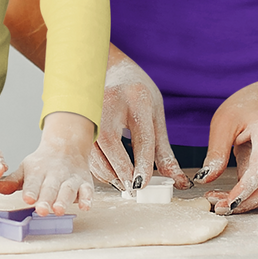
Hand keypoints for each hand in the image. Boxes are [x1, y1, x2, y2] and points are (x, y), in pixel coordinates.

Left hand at [0, 111, 95, 213]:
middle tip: (42, 210)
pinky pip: (88, 190)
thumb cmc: (42, 164)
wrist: (66, 146)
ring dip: (64, 200)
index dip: (31, 190)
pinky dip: (87, 198)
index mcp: (38, 171)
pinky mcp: (85, 183)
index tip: (28, 199)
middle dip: (47, 199)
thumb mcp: (25, 169)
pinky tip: (85, 206)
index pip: (33, 182)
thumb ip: (11, 181)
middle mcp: (55, 174)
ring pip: (68, 189)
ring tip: (59, 210)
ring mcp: (70, 178)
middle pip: (51, 187)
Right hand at [89, 50, 190, 192]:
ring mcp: (90, 107)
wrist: (113, 69)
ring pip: (92, 147)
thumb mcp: (155, 116)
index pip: (140, 136)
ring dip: (106, 171)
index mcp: (137, 98)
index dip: (142, 164)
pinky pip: (84, 149)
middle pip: (110, 141)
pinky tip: (109, 172)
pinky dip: (96, 165)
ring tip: (121, 183)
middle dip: (120, 169)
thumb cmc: (138, 94)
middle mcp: (110, 100)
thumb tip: (178, 182)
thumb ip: (163, 151)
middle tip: (131, 188)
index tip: (142, 184)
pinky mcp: (79, 118)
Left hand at [196, 80, 257, 214]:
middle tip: (217, 207)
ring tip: (216, 202)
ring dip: (243, 203)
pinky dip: (243, 198)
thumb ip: (217, 151)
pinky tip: (224, 196)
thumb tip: (206, 178)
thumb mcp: (224, 121)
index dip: (245, 189)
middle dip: (243, 203)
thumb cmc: (246, 106)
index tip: (229, 202)